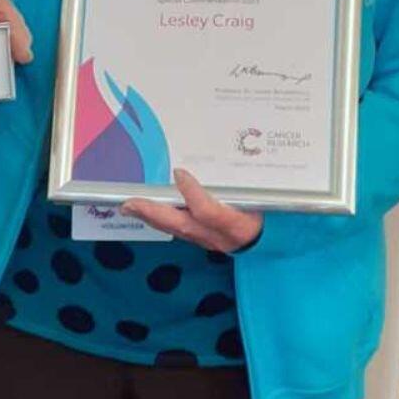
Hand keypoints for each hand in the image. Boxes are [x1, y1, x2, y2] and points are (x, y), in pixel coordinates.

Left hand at [121, 168, 262, 252]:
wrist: (269, 245)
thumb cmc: (266, 214)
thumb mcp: (260, 198)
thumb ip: (243, 183)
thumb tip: (230, 154)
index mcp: (236, 224)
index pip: (208, 212)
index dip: (192, 194)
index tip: (179, 172)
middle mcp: (218, 236)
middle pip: (182, 225)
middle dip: (154, 213)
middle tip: (130, 202)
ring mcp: (208, 241)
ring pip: (175, 230)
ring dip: (150, 217)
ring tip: (129, 205)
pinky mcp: (201, 241)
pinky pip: (177, 231)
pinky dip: (159, 220)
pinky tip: (145, 211)